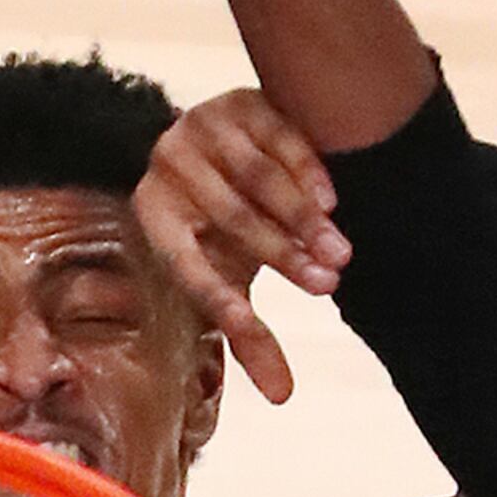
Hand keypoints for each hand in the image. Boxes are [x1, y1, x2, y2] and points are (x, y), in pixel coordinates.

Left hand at [137, 90, 347, 404]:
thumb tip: (283, 397)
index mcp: (156, 218)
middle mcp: (167, 168)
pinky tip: (331, 204)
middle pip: (231, 218)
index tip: (248, 321)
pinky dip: (307, 173)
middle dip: (282, 256)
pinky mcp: (238, 100)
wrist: (223, 142)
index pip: (185, 264)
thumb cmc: (223, 228)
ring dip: (302, 220)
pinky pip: (278, 138)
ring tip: (340, 253)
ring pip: (257, 179)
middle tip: (328, 285)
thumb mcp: (230, 273)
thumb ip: (250, 331)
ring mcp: (200, 128)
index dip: (217, 296)